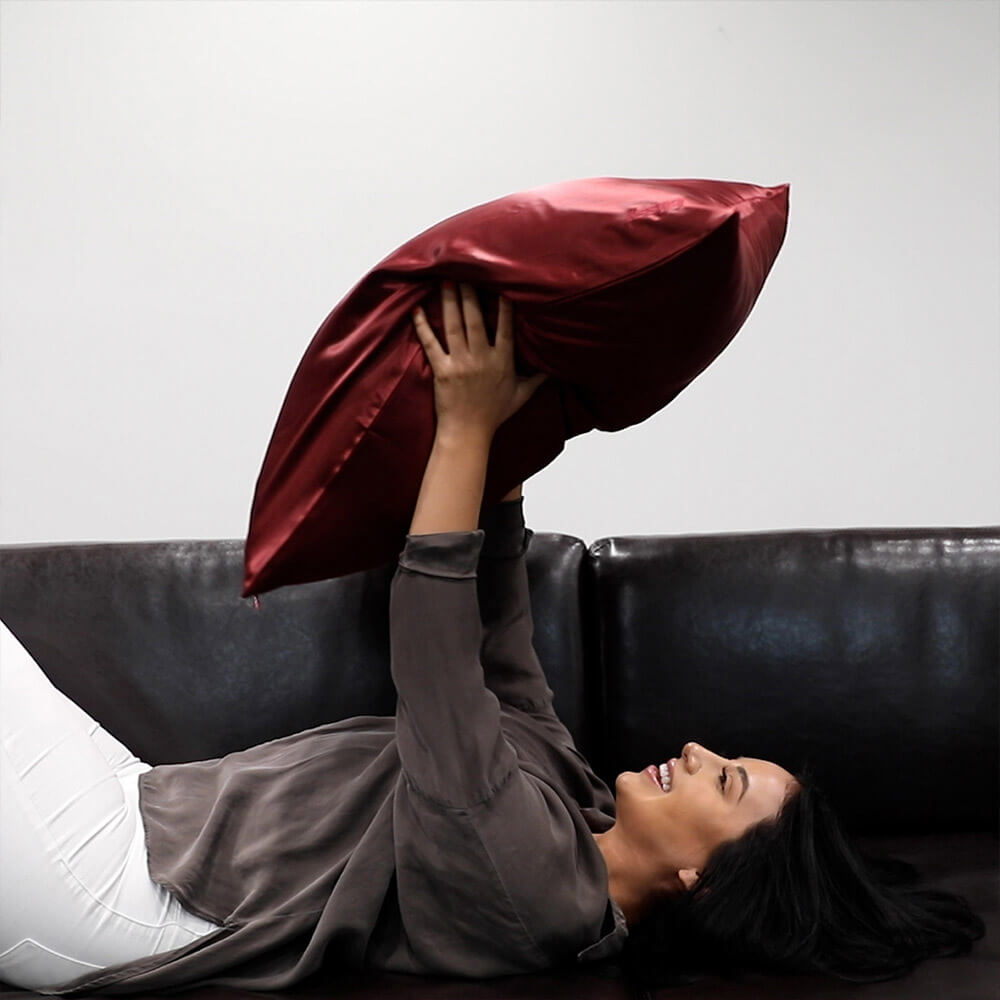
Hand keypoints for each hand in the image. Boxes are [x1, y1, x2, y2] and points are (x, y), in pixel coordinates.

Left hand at [412, 281, 548, 437]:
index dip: (505, 306)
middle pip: (476, 319)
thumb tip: (553, 368)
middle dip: (470, 293)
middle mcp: (481, 359)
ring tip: (445, 279)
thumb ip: (536, 379)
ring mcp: (460, 363)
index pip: (506, 328)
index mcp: (502, 362)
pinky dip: (423, 327)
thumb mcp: (521, 396)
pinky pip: (431, 344)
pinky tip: (416, 310)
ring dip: (449, 302)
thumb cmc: (494, 415)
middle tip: (465, 270)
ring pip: (454, 326)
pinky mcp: (442, 370)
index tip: (503, 285)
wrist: (468, 433)